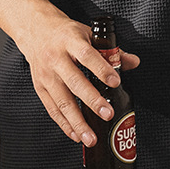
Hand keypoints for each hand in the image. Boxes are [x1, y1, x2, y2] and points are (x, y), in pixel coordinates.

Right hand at [19, 12, 139, 146]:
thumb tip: (133, 62)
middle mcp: (56, 58)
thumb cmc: (65, 33)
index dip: (101, 68)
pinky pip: (52, 109)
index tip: (115, 81)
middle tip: (107, 114)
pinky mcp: (40, 88)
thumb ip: (111, 50)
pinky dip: (65, 124)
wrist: (36, 30)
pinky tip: (76, 135)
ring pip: (62, 101)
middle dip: (92, 100)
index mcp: (70, 41)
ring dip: (78, 122)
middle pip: (74, 81)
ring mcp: (46, 74)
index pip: (87, 55)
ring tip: (92, 138)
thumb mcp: (88, 34)